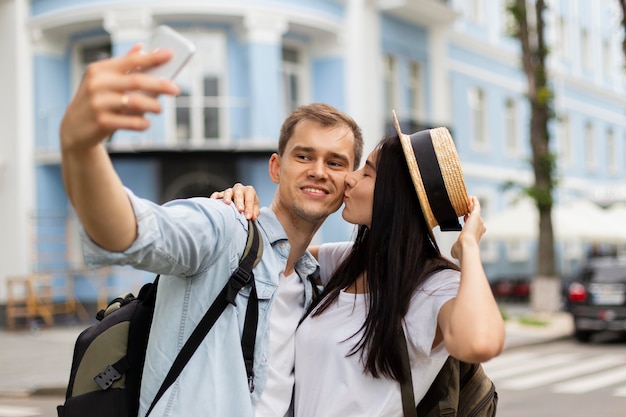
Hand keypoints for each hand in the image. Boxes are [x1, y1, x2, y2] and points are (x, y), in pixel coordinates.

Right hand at [60, 44, 180, 150]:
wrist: (73, 129)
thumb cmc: (95, 101)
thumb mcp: (103, 81)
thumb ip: (123, 65)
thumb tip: (141, 47)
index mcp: (100, 70)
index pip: (131, 60)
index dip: (153, 57)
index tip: (170, 54)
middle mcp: (97, 84)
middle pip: (137, 81)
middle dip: (160, 84)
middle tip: (176, 89)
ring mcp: (98, 103)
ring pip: (136, 102)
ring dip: (153, 106)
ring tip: (159, 109)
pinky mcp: (102, 122)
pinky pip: (131, 122)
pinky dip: (143, 123)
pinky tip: (145, 123)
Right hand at [210, 183, 260, 219]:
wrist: (243, 203)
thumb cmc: (249, 205)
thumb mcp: (254, 208)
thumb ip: (254, 212)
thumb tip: (252, 217)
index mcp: (249, 191)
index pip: (249, 197)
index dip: (249, 207)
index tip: (248, 217)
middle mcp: (239, 189)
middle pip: (238, 193)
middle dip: (239, 201)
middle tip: (240, 210)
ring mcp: (229, 191)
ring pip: (228, 192)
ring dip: (227, 197)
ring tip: (227, 203)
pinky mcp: (221, 194)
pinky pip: (217, 194)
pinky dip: (215, 197)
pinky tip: (214, 201)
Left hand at [450, 196, 485, 261]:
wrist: (466, 246)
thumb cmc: (462, 249)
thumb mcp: (457, 249)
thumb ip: (456, 249)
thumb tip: (454, 253)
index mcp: (476, 235)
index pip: (474, 226)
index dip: (469, 221)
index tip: (465, 218)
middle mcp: (480, 227)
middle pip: (476, 217)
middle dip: (471, 212)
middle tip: (467, 207)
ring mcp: (479, 221)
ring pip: (476, 211)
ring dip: (472, 205)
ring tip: (469, 200)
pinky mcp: (476, 215)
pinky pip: (476, 206)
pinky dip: (474, 202)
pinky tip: (471, 197)